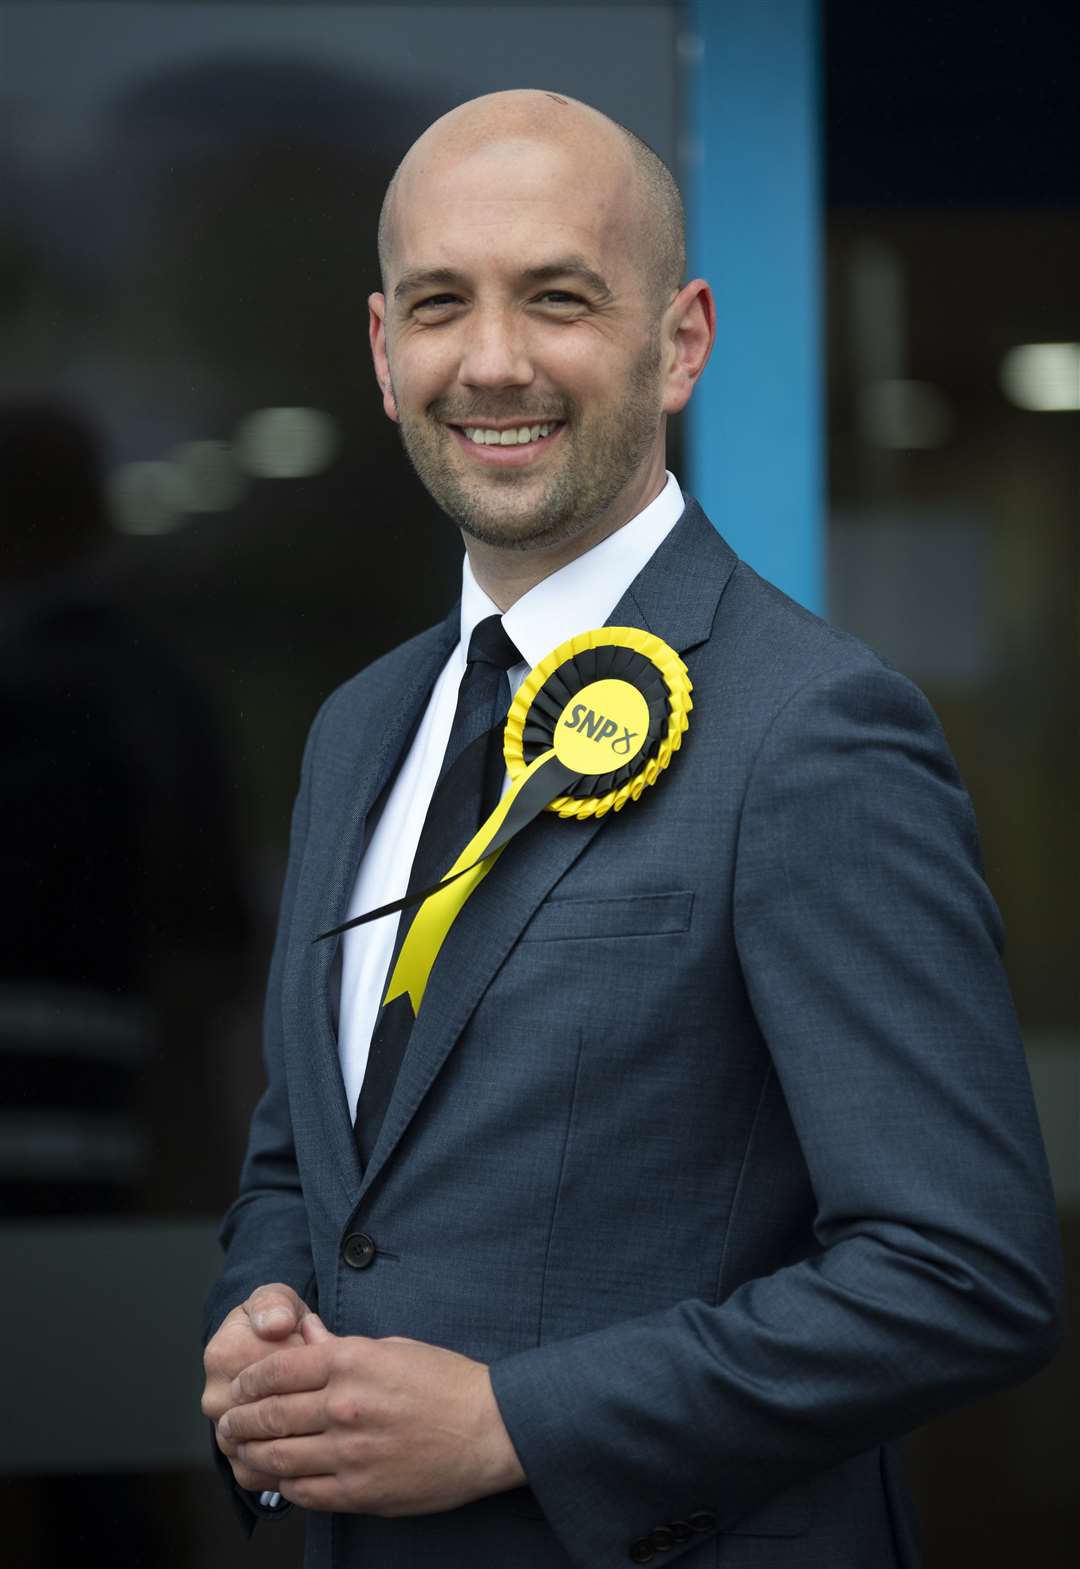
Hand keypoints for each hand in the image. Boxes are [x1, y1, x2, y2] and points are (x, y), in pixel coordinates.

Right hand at [202, 1282, 310, 1492]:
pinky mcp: (235, 1458)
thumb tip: (276, 1323)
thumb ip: (275, 1306)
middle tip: (327, 1393)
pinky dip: (289, 1470)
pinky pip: (261, 1472)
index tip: (321, 1359)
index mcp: (223, 1355)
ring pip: (264, 1451)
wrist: (263, 1347)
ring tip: (326, 1425)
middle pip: (272, 1413)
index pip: (275, 1371)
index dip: (307, 1367)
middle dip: (308, 1405)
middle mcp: (217, 1398)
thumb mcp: (277, 1300)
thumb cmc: (275, 1322)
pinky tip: (315, 1454)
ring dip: (300, 1443)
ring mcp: (223, 1432)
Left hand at [216, 1315, 526, 1513]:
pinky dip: (280, 1485)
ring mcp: (350, 1453)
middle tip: (225, 1423)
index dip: (249, 1380)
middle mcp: (344, 1406)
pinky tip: (273, 1479)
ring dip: (248, 1456)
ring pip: (277, 1458)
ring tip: (237, 1453)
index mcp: (352, 1362)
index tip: (239, 1387)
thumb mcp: (394, 1348)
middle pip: (268, 1415)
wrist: (490, 1429)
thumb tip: (306, 1337)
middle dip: (238, 1421)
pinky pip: (304, 1492)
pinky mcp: (360, 1491)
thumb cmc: (446, 1382)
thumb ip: (343, 1347)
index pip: (277, 1370)